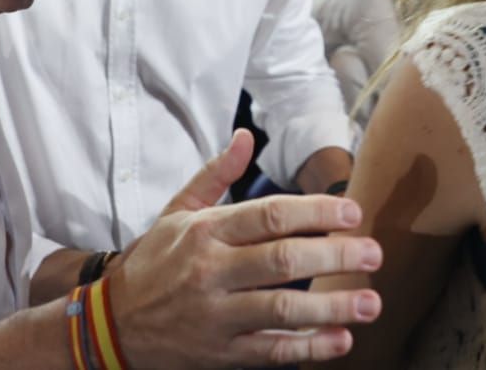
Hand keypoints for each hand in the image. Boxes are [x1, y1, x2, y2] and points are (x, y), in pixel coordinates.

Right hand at [107, 130, 381, 367]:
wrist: (111, 326)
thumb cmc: (153, 263)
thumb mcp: (177, 212)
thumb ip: (215, 175)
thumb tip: (245, 137)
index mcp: (206, 231)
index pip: (270, 214)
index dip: (317, 211)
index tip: (353, 212)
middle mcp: (211, 271)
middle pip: (283, 259)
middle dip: (335, 255)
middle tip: (374, 254)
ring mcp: (215, 316)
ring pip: (282, 309)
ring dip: (332, 306)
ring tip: (371, 302)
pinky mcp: (219, 354)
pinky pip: (270, 351)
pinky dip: (308, 348)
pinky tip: (341, 340)